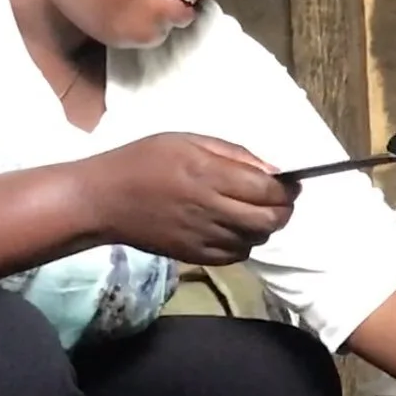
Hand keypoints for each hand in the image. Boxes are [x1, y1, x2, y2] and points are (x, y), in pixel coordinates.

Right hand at [81, 133, 297, 265]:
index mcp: (210, 174)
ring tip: (254, 211)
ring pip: (257, 239)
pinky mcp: (195, 255)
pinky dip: (245, 242)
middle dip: (284, 210)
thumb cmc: (143, 160)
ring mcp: (204, 236)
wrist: (104, 200)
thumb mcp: (187, 140)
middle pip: (270, 220)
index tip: (292, 183)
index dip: (288, 189)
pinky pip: (237, 255)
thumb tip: (272, 170)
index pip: (268, 191)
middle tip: (281, 200)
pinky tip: (235, 228)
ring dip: (265, 226)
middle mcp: (211, 208)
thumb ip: (232, 154)